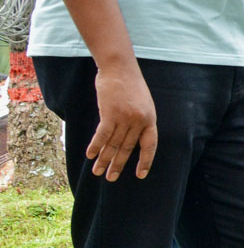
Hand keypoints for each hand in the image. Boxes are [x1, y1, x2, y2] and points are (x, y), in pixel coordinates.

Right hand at [88, 62, 157, 180]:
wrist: (120, 68)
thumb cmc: (130, 85)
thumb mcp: (143, 104)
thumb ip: (139, 121)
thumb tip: (130, 137)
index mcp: (150, 119)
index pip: (150, 145)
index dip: (145, 161)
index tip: (140, 174)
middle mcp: (139, 121)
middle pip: (127, 148)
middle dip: (118, 164)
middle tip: (110, 178)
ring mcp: (125, 118)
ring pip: (113, 144)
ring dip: (104, 159)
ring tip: (98, 172)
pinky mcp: (110, 114)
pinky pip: (102, 135)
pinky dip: (95, 146)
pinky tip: (90, 156)